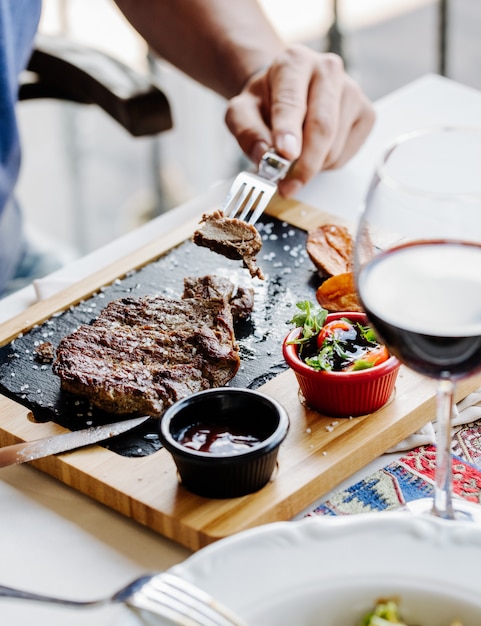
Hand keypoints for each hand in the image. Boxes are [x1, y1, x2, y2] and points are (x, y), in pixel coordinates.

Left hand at [225, 44, 374, 197]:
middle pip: (322, 126)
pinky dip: (327, 165)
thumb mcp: (242, 112)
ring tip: (295, 160)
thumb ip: (247, 132)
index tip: (285, 154)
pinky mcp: (366, 113)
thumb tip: (263, 155)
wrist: (287, 91)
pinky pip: (346, 153)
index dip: (289, 130)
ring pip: (334, 146)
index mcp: (294, 62)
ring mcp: (352, 90)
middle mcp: (328, 69)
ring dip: (312, 167)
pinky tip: (315, 152)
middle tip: (287, 187)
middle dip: (304, 164)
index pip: (292, 101)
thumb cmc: (266, 101)